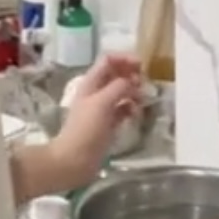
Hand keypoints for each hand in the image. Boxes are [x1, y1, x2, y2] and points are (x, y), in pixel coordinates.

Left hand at [48, 54, 142, 191]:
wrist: (74, 160)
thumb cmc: (86, 130)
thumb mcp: (102, 103)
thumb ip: (118, 87)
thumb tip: (132, 81)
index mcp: (91, 82)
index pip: (108, 60)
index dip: (125, 58)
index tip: (142, 66)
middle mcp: (96, 92)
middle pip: (116, 74)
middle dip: (132, 75)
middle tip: (144, 85)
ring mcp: (102, 108)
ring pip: (121, 91)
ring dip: (133, 92)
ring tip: (142, 100)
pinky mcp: (108, 123)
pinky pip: (123, 109)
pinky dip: (130, 108)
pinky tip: (135, 114)